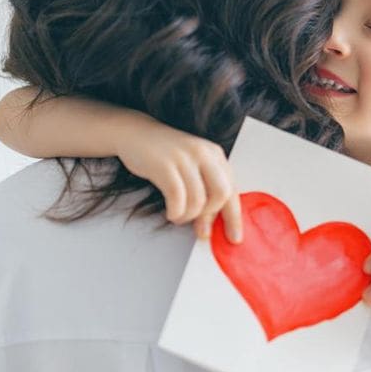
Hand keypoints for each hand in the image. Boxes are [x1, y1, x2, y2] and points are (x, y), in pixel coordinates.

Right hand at [113, 112, 241, 241]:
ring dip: (188, 217)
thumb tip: (209, 226)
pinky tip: (171, 212)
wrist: (136, 134)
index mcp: (216, 155)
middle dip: (211, 216)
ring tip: (179, 216)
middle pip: (221, 194)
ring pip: (198, 200)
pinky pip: (177, 198)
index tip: (234, 238)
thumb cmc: (166, 156)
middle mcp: (204, 154)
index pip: (232, 189)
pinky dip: (175, 212)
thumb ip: (205, 191)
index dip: (234, 217)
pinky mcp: (165, 165)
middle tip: (200, 228)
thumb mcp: (193, 168)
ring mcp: (184, 158)